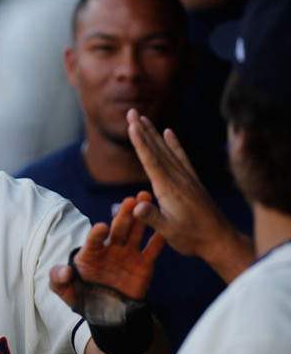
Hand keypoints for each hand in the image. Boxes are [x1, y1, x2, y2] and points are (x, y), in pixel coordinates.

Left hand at [51, 193, 163, 305]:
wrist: (107, 314)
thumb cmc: (83, 297)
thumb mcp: (65, 291)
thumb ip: (58, 280)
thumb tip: (65, 271)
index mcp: (90, 252)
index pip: (93, 240)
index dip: (96, 234)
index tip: (102, 227)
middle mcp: (109, 249)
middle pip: (117, 229)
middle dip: (123, 214)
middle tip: (130, 200)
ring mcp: (127, 254)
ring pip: (135, 233)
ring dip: (141, 218)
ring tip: (146, 200)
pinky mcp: (143, 264)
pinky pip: (152, 250)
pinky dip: (159, 240)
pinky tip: (166, 228)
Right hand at [126, 109, 251, 281]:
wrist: (221, 241)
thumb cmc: (193, 238)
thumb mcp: (169, 232)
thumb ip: (153, 217)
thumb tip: (136, 206)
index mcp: (168, 188)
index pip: (151, 160)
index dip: (140, 142)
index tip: (131, 124)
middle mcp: (178, 178)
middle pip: (157, 149)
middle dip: (143, 130)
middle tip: (131, 112)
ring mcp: (186, 178)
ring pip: (167, 150)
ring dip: (154, 133)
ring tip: (143, 118)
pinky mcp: (193, 181)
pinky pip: (181, 157)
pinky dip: (174, 143)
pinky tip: (169, 132)